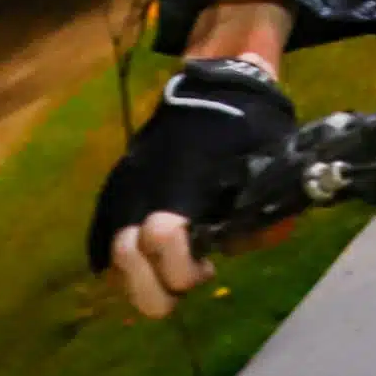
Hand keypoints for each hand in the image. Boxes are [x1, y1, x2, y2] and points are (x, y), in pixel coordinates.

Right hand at [90, 57, 297, 317]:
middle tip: (186, 281)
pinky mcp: (115, 189)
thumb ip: (261, 222)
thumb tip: (247, 253)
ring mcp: (123, 186)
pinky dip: (120, 263)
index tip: (210, 268)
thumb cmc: (249, 128)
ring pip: (109, 255)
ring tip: (171, 270)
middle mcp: (141, 186)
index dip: (182, 270)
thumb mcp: (273, 170)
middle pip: (124, 257)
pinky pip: (102, 237)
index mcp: (181, 181)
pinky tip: (149, 264)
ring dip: (139, 279)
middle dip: (155, 287)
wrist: (216, 89)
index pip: (161, 238)